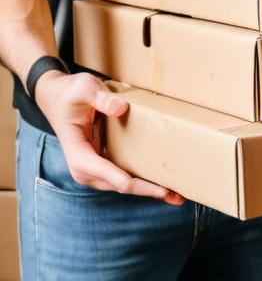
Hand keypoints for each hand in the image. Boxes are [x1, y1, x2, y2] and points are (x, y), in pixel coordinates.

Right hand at [33, 71, 184, 205]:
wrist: (56, 97)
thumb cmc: (70, 93)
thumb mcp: (84, 89)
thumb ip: (101, 99)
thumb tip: (121, 108)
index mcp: (79, 155)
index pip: (112, 176)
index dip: (138, 184)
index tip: (161, 189)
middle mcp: (85, 168)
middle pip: (121, 186)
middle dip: (149, 192)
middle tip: (179, 197)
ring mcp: (94, 168)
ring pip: (124, 185)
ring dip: (148, 190)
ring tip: (176, 195)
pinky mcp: (102, 163)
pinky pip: (123, 176)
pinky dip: (142, 181)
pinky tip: (162, 184)